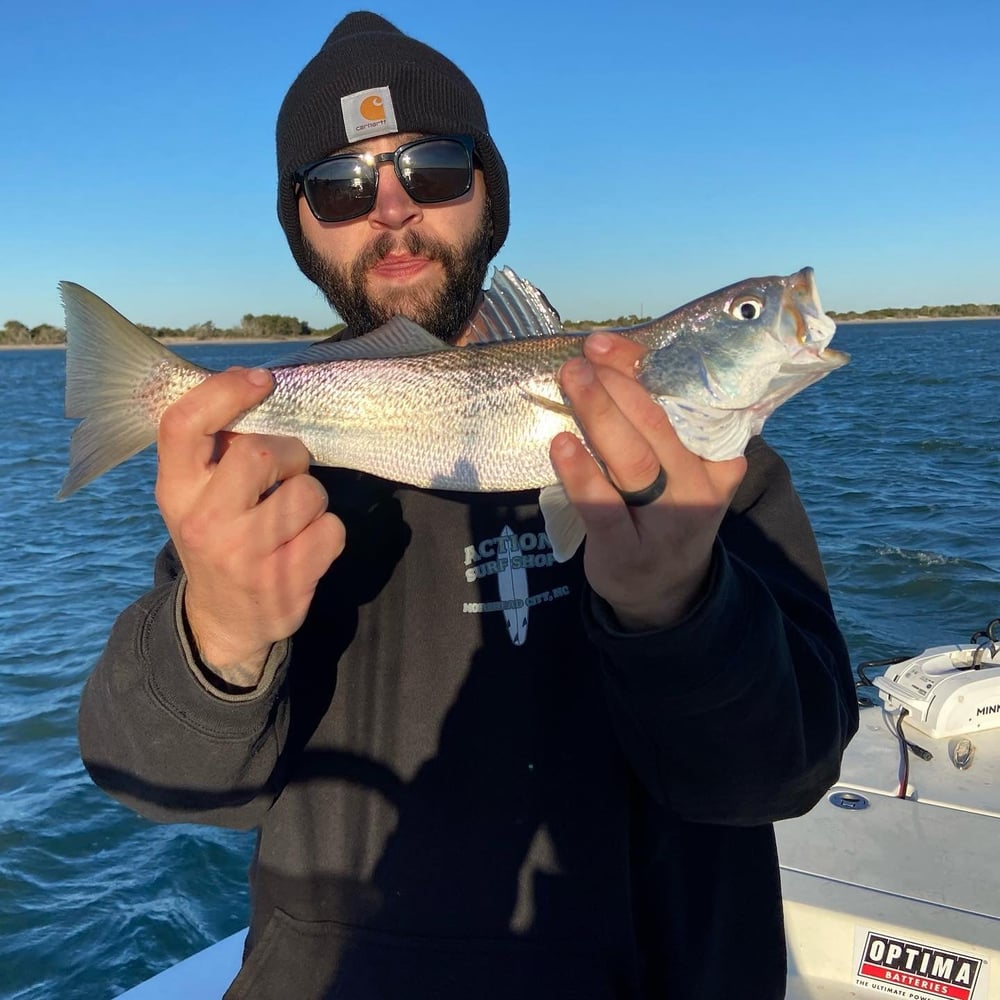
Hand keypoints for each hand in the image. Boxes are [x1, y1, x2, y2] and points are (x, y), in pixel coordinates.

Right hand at [155, 368, 345, 686]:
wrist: (223, 622)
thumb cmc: (216, 537)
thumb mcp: (194, 496)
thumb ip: (213, 449)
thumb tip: (257, 387)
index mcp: (175, 491)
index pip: (184, 424)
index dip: (226, 392)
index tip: (261, 380)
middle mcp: (204, 522)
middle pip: (262, 453)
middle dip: (290, 454)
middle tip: (286, 471)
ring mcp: (246, 556)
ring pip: (309, 491)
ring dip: (311, 495)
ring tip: (292, 515)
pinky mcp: (287, 583)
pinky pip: (333, 529)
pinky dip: (328, 531)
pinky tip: (304, 545)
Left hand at [550, 333, 746, 631]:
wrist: (666, 591)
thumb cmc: (665, 509)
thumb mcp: (680, 468)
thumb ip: (659, 422)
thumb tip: (606, 360)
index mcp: (717, 458)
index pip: (685, 403)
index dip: (644, 368)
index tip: (608, 342)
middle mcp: (697, 488)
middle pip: (657, 427)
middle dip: (618, 385)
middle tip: (584, 356)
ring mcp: (666, 523)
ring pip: (633, 462)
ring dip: (600, 415)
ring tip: (572, 380)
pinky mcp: (627, 550)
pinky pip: (603, 507)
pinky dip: (582, 474)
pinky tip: (561, 445)